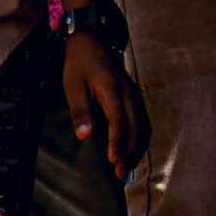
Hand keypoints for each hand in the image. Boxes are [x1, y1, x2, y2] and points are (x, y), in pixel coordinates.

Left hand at [62, 29, 143, 180]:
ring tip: (124, 167)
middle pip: (136, 127)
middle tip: (119, 173)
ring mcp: (134, 95)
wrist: (90, 42)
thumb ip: (80, 110)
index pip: (119, 120)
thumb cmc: (78, 65)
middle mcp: (128, 93)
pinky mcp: (133, 97)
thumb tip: (84, 136)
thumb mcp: (72, 86)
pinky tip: (130, 150)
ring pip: (143, 126)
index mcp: (112, 90)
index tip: (113, 160)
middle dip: (129, 151)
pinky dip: (138, 138)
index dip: (117, 142)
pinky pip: (141, 121)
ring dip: (135, 147)